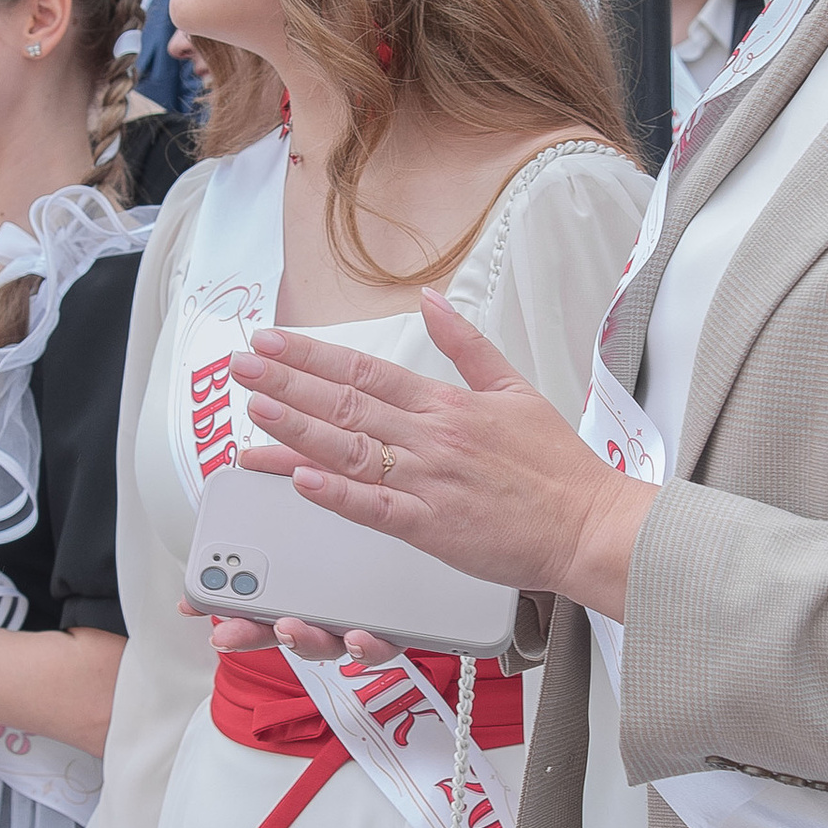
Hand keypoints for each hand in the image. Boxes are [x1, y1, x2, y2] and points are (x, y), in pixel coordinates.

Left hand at [231, 296, 652, 620]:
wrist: (588, 523)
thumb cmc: (555, 467)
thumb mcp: (514, 388)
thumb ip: (466, 345)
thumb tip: (431, 301)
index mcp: (447, 403)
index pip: (365, 370)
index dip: (311, 356)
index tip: (271, 342)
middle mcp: (431, 436)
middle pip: (346, 403)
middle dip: (286, 384)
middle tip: (240, 366)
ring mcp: (430, 481)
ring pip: (350, 449)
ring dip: (297, 429)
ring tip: (253, 411)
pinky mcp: (433, 526)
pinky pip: (375, 508)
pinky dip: (337, 492)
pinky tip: (299, 478)